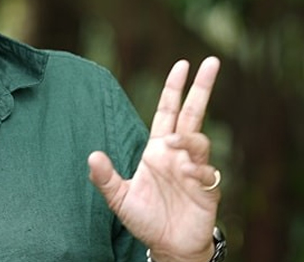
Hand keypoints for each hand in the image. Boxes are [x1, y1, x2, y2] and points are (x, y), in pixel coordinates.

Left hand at [88, 57, 221, 261]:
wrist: (167, 247)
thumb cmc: (145, 218)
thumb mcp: (119, 198)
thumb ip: (105, 178)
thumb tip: (92, 155)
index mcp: (158, 149)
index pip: (168, 111)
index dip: (174, 88)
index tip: (182, 64)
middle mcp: (178, 154)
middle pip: (193, 113)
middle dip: (202, 87)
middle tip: (211, 61)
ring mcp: (194, 169)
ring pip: (199, 141)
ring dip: (188, 138)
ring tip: (174, 144)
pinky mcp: (207, 189)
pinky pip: (207, 172)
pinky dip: (198, 170)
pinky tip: (188, 175)